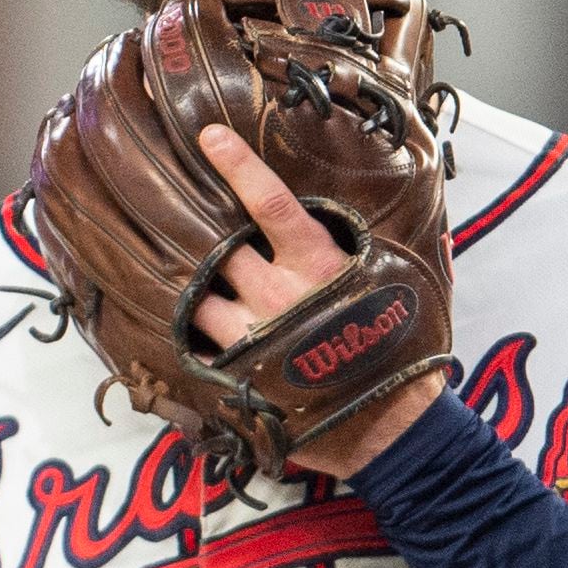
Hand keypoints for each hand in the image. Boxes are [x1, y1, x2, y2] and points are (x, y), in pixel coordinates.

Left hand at [189, 125, 436, 476]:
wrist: (395, 428)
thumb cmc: (403, 351)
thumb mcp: (400, 285)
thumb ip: (376, 244)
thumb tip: (398, 202)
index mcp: (318, 266)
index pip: (272, 206)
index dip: (239, 168)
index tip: (209, 138)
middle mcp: (278, 298)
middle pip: (217, 249)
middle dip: (193, 227)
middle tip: (168, 203)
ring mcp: (252, 341)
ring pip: (195, 300)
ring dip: (182, 284)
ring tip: (164, 264)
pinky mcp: (239, 380)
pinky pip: (194, 350)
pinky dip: (184, 333)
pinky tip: (173, 322)